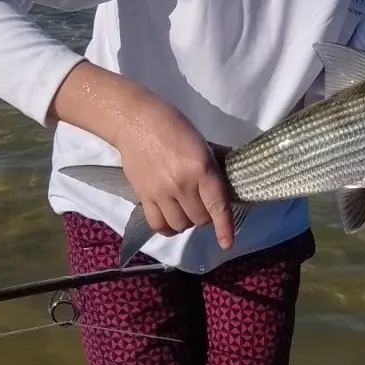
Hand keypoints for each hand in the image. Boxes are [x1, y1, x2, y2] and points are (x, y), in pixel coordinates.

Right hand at [48, 61, 233, 249]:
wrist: (137, 121)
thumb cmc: (175, 125)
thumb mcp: (202, 143)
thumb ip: (211, 168)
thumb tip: (223, 187)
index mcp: (202, 168)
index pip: (217, 205)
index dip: (224, 228)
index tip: (227, 243)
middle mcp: (183, 184)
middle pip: (200, 218)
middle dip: (206, 215)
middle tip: (203, 202)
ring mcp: (161, 193)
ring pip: (181, 225)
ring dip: (187, 221)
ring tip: (186, 208)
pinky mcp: (143, 197)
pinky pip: (159, 225)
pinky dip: (168, 228)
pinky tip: (171, 219)